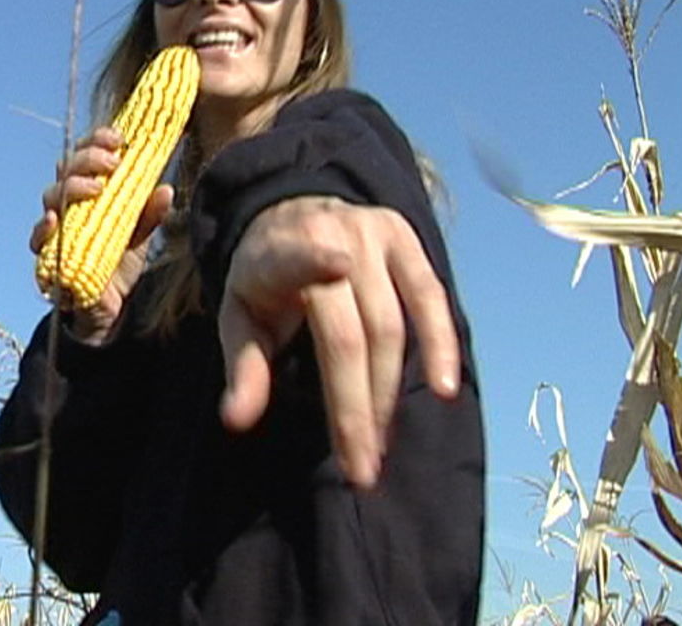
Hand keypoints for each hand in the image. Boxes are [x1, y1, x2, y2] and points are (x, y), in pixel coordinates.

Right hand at [30, 127, 171, 343]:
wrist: (110, 310)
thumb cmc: (119, 266)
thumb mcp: (140, 237)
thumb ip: (149, 214)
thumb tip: (166, 190)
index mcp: (89, 194)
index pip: (85, 157)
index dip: (97, 141)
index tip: (119, 138)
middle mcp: (68, 207)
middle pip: (66, 170)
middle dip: (87, 159)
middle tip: (112, 162)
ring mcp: (56, 230)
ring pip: (51, 197)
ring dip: (71, 187)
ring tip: (96, 188)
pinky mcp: (48, 258)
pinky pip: (38, 240)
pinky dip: (44, 229)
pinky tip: (55, 221)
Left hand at [217, 197, 459, 487]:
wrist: (293, 214)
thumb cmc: (264, 280)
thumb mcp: (238, 315)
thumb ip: (243, 366)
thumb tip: (236, 421)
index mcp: (277, 252)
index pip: (295, 261)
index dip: (315, 261)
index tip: (337, 266)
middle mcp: (330, 234)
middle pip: (350, 334)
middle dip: (355, 406)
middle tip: (359, 467)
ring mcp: (371, 233)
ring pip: (391, 326)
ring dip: (387, 395)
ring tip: (378, 447)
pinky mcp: (403, 236)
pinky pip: (430, 296)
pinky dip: (441, 343)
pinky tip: (445, 388)